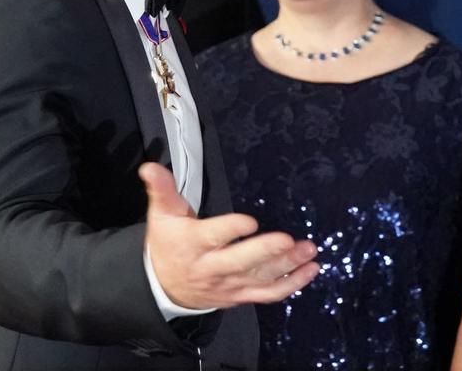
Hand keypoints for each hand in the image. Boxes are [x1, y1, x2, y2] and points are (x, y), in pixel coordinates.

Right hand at [139, 162, 319, 310]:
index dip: (231, 230)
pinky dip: (292, 285)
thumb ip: (162, 189)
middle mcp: (213, 267)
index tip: (250, 221)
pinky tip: (310, 271)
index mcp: (193, 244)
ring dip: (287, 267)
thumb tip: (150, 167)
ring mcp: (229, 285)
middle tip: (288, 240)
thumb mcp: (162, 215)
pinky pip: (268, 294)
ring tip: (309, 251)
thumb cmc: (168, 244)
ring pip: (260, 278)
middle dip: (265, 252)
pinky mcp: (241, 295)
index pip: (213, 237)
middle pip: (241, 262)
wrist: (163, 287)